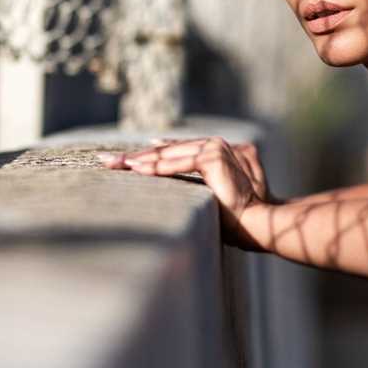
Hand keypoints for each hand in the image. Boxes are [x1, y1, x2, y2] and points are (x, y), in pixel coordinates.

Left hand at [100, 137, 273, 249]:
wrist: (260, 222)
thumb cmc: (240, 217)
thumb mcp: (214, 195)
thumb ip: (199, 182)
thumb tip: (169, 176)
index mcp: (218, 150)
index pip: (176, 151)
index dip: (150, 155)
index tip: (126, 159)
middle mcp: (217, 145)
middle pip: (168, 149)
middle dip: (136, 156)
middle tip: (107, 161)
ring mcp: (216, 148)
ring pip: (169, 153)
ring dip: (140, 160)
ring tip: (115, 165)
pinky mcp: (214, 157)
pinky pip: (178, 162)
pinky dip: (155, 166)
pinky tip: (135, 169)